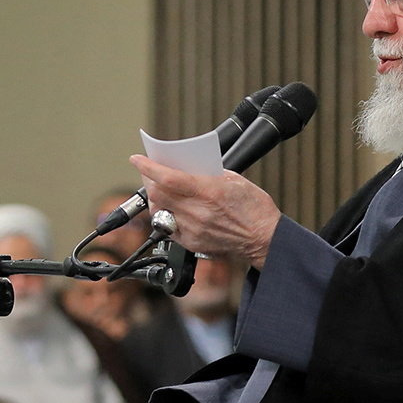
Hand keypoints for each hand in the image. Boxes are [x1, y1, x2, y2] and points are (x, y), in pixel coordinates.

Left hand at [131, 155, 280, 267]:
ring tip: (160, 192)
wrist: (264, 238)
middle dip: (150, 181)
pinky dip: (167, 216)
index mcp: (208, 192)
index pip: (168, 178)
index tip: (138, 159)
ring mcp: (193, 229)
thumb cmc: (255, 209)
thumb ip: (208, 174)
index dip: (149, 167)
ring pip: (159, 212)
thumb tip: (188, 169)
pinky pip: (169, 228)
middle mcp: (197, 212)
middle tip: (150, 174)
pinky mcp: (193, 243)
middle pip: (158, 194)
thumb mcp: (235, 180)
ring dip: (156, 200)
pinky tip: (174, 210)